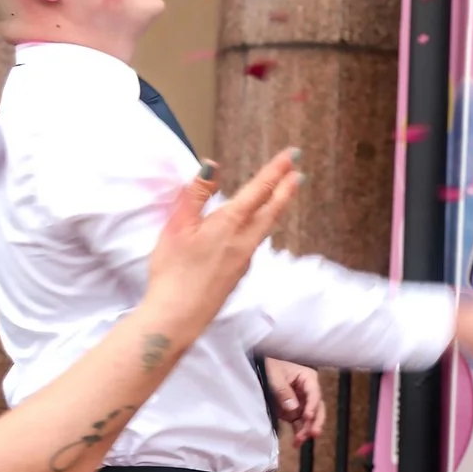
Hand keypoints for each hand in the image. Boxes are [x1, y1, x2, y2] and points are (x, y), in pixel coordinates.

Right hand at [140, 153, 298, 341]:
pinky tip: (253, 229)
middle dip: (286, 188)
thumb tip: (211, 164)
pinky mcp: (238, 273)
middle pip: (272, 209)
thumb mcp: (177, 226)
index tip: (292, 155)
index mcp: (230, 223)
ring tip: (284, 195)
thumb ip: (195, 193)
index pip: (259, 190)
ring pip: (266, 226)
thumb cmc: (174, 271)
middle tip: (299, 172)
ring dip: (276, 207)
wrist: (179, 316)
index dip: (276, 170)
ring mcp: (244, 258)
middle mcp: (244, 240)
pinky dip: (260, 228)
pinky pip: (254, 243)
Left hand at [263, 359, 325, 444]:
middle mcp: (308, 392)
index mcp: (307, 378)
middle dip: (315, 422)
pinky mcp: (294, 412)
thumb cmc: (268, 367)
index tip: (307, 416)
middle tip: (313, 433)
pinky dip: (299, 433)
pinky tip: (296, 443)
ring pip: (310, 419)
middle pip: (317, 408)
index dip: (312, 406)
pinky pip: (300, 424)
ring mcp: (302, 403)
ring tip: (299, 441)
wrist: (256, 369)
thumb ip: (283, 391)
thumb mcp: (273, 375)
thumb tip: (294, 408)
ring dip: (306, 430)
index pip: (314, 393)